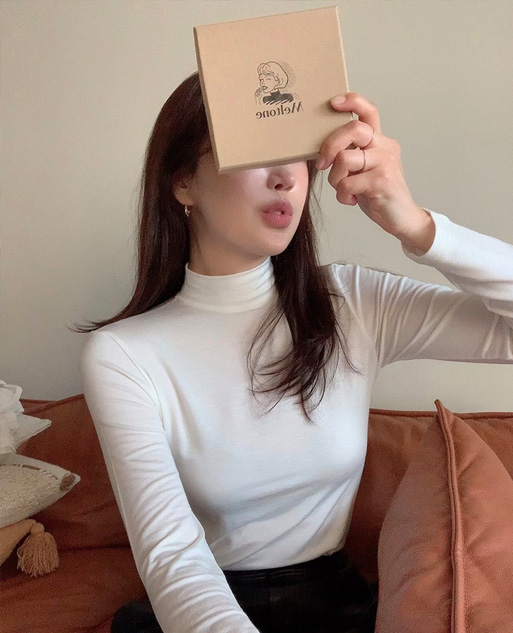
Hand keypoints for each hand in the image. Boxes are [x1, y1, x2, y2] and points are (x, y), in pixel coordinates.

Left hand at [316, 92, 434, 251]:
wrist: (401, 218)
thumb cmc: (377, 193)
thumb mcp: (362, 170)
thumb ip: (349, 155)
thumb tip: (321, 150)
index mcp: (378, 141)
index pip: (369, 111)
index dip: (352, 102)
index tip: (333, 102)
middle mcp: (384, 146)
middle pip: (352, 129)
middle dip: (329, 146)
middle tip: (322, 164)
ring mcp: (385, 162)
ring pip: (344, 158)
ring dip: (335, 179)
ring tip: (345, 189)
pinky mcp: (382, 181)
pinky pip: (347, 183)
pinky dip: (343, 196)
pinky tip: (352, 200)